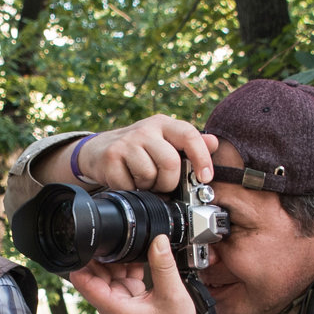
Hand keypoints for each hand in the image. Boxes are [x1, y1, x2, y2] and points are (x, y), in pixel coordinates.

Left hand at [68, 235, 198, 313]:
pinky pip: (123, 274)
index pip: (82, 281)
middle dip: (103, 255)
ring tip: (133, 249)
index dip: (81, 261)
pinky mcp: (129, 295)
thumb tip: (158, 241)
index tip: (89, 244)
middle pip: (94, 272)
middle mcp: (111, 302)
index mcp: (112, 305)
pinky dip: (130, 264)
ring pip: (109, 270)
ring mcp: (119, 298)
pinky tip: (142, 259)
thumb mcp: (171, 294)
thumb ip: (163, 266)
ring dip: (118, 258)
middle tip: (117, 239)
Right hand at [74, 114, 217, 191]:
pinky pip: (129, 184)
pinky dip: (131, 189)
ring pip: (149, 175)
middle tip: (162, 185)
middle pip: (170, 162)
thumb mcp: (165, 141)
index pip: (189, 136)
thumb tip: (214, 143)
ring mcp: (126, 142)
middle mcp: (145, 129)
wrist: (99, 150)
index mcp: (163, 124)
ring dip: (148, 186)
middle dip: (169, 182)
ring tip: (142, 180)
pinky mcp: (111, 157)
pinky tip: (128, 181)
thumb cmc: (138, 149)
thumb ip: (190, 144)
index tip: (205, 177)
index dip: (201, 158)